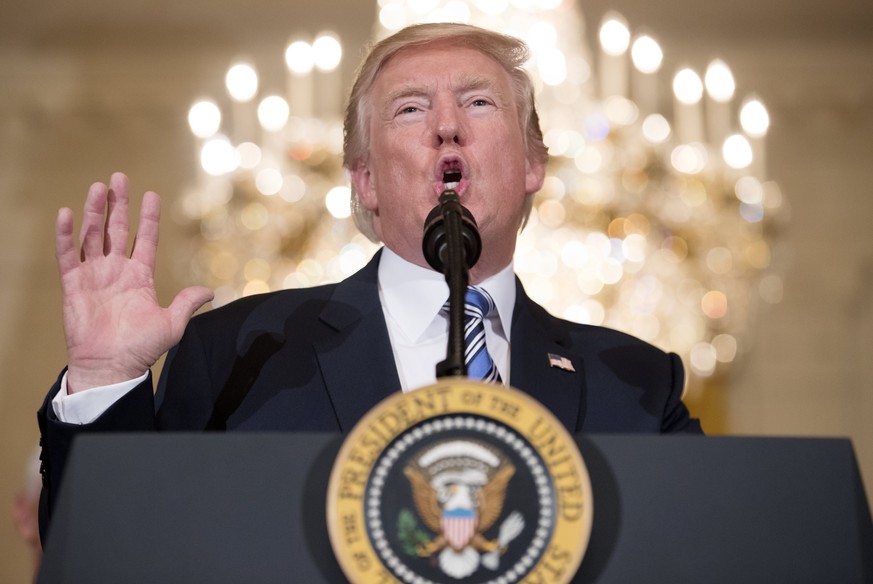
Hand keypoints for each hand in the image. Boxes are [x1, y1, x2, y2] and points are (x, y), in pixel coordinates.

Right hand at [55, 172, 213, 391]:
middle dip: (118, 204)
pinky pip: (67, 255)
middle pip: (116, 229)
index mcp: (140, 276)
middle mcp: (116, 271)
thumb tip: (210, 291)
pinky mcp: (73, 285)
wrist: (112, 366)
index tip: (152, 195)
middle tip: (119, 178)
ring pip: (92, 236)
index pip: (145, 238)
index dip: (148, 217)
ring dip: (94, 212)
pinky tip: (67, 214)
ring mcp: (94, 276)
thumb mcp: (172, 324)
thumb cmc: (141, 348)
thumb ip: (187, 303)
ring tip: (97, 187)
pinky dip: (65, 235)